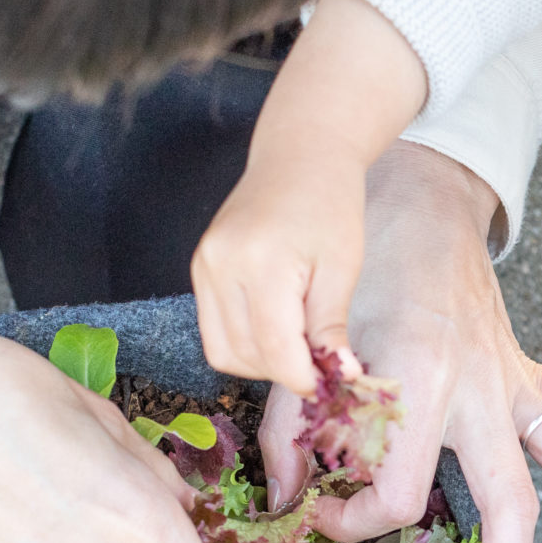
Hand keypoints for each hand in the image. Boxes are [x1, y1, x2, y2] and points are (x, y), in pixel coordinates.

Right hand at [191, 0, 432, 393]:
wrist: (298, 157)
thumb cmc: (330, 205)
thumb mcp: (342, 267)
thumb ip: (331, 325)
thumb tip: (340, 376)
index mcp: (261, 262)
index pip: (273, 347)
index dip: (302, 377)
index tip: (329, 385)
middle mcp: (221, 266)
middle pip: (244, 353)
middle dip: (283, 371)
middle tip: (319, 363)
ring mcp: (203, 267)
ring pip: (222, 350)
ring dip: (262, 363)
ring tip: (299, 344)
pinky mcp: (199, 269)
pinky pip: (215, 329)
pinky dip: (246, 342)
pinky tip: (277, 328)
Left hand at [255, 143, 541, 542]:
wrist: (409, 196)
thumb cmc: (356, 265)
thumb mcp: (307, 346)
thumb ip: (294, 427)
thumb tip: (287, 501)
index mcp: (420, 386)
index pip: (400, 494)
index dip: (357, 523)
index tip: (324, 520)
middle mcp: (481, 392)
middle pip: (509, 506)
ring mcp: (514, 381)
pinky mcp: (529, 368)